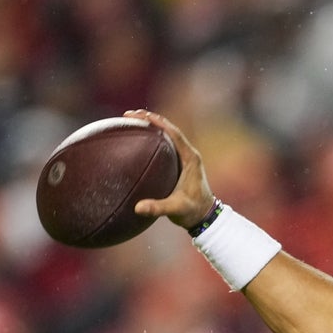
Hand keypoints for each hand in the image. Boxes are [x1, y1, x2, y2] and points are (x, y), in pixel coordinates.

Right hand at [123, 110, 215, 228]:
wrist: (204, 216)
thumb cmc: (193, 212)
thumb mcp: (176, 209)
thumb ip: (158, 208)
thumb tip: (138, 208)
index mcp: (191, 159)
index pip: (174, 133)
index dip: (158, 122)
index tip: (140, 115)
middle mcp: (188, 154)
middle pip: (168, 129)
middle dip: (149, 120)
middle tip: (128, 115)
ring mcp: (184, 158)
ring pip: (166, 136)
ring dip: (150, 127)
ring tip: (129, 121)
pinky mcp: (179, 163)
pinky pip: (164, 146)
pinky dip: (150, 140)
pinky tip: (135, 141)